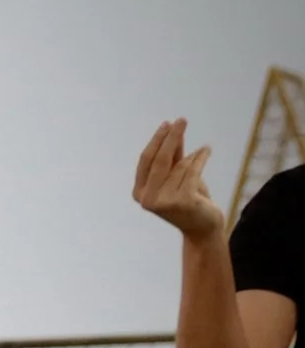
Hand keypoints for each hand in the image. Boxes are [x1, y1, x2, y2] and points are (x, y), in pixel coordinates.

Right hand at [133, 119, 222, 240]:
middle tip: (181, 120)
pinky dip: (201, 158)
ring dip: (193, 155)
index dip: (157, 141)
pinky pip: (192, 171)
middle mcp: (147, 198)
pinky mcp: (182, 201)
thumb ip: (173, 157)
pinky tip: (206, 150)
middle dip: (171, 137)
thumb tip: (172, 131)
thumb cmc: (189, 200)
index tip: (168, 124)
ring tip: (202, 151)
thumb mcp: (178, 177)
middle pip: (160, 160)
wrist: (202, 227)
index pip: (146, 160)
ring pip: (180, 165)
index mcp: (140, 193)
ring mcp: (163, 201)